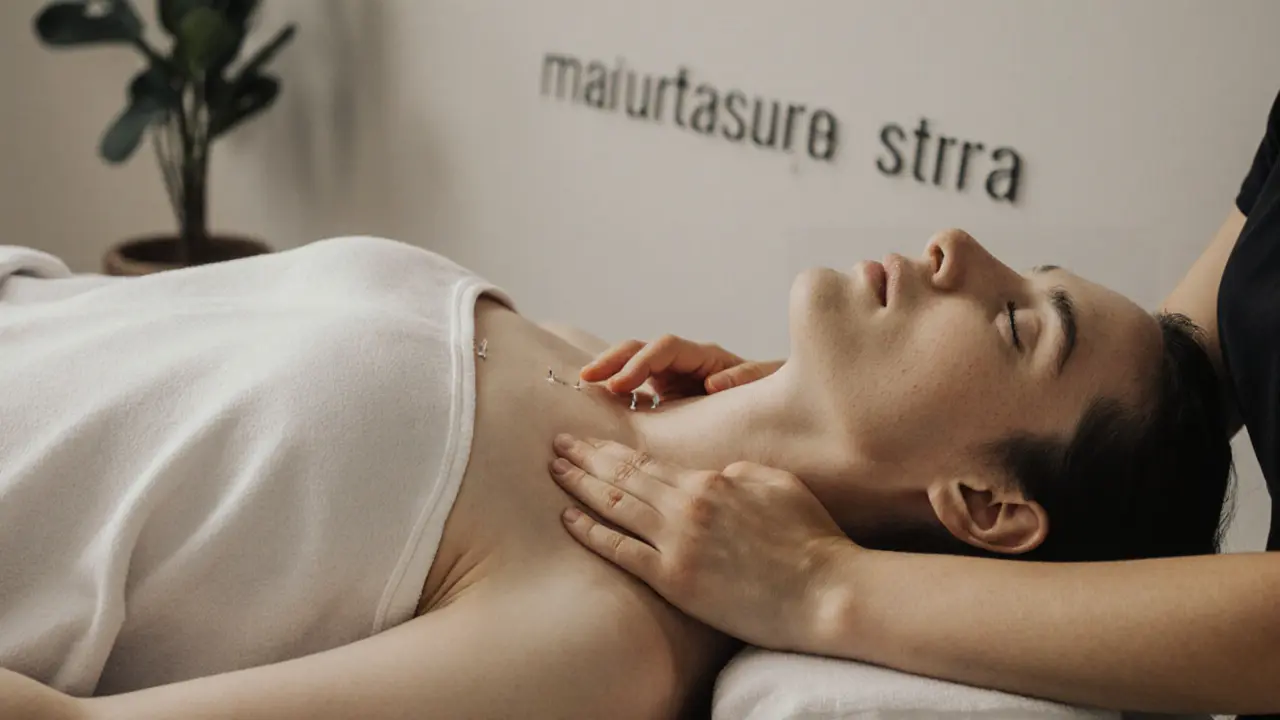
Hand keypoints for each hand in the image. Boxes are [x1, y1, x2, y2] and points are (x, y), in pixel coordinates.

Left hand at [548, 434, 853, 651]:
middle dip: (586, 457)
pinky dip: (591, 532)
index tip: (590, 437)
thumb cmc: (809, 538)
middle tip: (556, 442)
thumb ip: (738, 472)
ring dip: (580, 485)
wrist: (824, 590)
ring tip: (555, 470)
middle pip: (623, 475)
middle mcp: (687, 505)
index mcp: (710, 480)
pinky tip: (568, 518)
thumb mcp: (775, 484)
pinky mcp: (674, 580)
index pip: (648, 458)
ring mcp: (677, 542)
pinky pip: (621, 551)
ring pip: (615, 505)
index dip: (613, 446)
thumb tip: (714, 473)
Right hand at [579, 335, 781, 399]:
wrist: (778, 410)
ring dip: (607, 376)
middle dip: (612, 361)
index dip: (641, 362)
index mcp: (704, 356)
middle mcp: (682, 364)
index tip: (620, 384)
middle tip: (587, 378)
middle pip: (639, 350)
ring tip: (582, 390)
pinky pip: (634, 395)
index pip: (664, 348)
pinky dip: (615, 400)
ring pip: (631, 369)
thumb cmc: (773, 393)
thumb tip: (715, 384)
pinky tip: (596, 413)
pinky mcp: (664, 401)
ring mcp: (670, 381)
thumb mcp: (764, 384)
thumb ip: (743, 379)